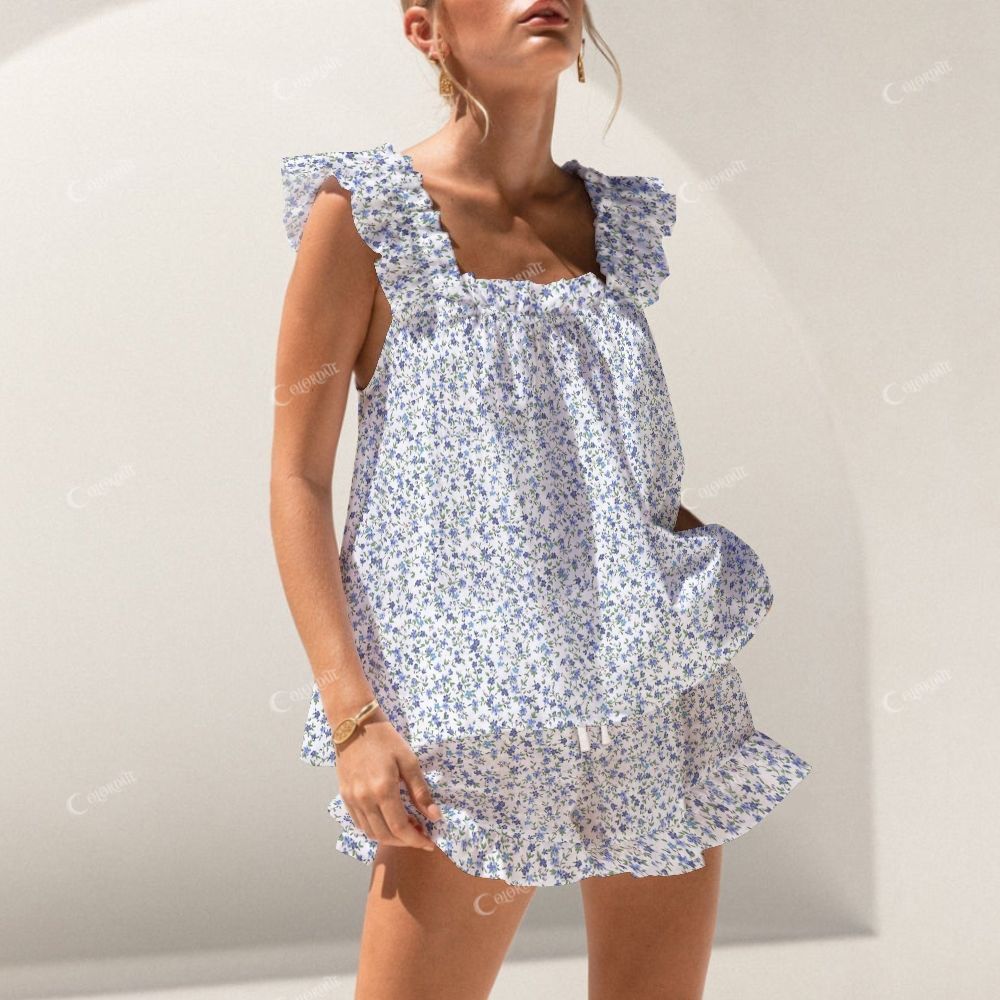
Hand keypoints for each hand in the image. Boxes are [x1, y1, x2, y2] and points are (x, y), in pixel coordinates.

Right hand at [334, 708, 443, 851]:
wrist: (354, 724)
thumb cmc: (385, 739)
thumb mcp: (409, 761)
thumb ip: (421, 792)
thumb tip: (435, 817)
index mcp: (383, 789)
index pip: (400, 828)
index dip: (416, 840)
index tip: (429, 843)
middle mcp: (364, 799)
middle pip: (385, 835)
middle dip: (405, 841)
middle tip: (421, 835)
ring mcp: (352, 799)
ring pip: (371, 832)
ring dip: (390, 837)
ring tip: (407, 828)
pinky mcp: (345, 796)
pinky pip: (360, 823)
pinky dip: (375, 829)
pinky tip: (388, 821)